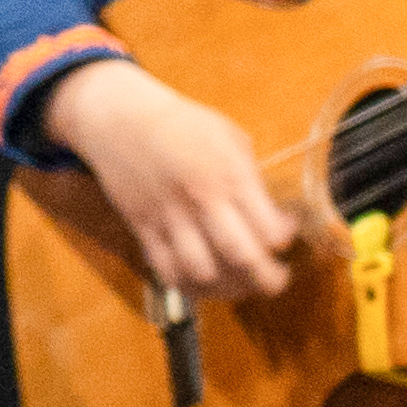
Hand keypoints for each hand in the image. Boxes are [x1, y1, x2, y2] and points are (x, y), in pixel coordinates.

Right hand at [43, 60, 297, 300]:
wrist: (121, 118)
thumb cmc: (181, 124)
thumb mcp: (229, 136)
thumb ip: (251, 178)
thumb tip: (273, 215)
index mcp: (229, 173)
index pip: (270, 229)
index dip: (285, 241)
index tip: (286, 232)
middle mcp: (201, 199)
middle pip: (242, 257)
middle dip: (267, 279)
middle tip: (275, 278)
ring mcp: (170, 217)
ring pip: (203, 272)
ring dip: (228, 287)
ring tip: (239, 282)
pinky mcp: (143, 228)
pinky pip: (167, 271)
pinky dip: (189, 285)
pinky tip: (204, 280)